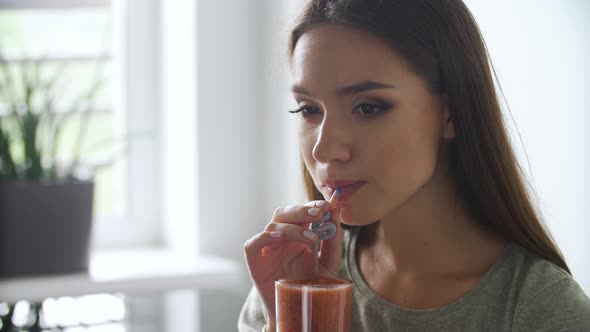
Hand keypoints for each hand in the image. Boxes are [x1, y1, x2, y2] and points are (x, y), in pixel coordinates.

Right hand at [243, 200, 343, 322]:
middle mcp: (281, 236)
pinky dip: (265, 237)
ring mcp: (267, 246)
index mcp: (297, 233)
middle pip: (285, 213)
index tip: (327, 206)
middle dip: (302, 210)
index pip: (302, 212)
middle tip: (319, 213)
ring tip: (312, 238)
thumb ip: (333, 242)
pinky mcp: (254, 259)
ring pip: (273, 225)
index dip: (312, 206)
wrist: (298, 310)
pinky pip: (253, 243)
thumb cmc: (311, 285)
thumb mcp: (328, 264)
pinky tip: (280, 238)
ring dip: (293, 228)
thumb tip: (336, 213)